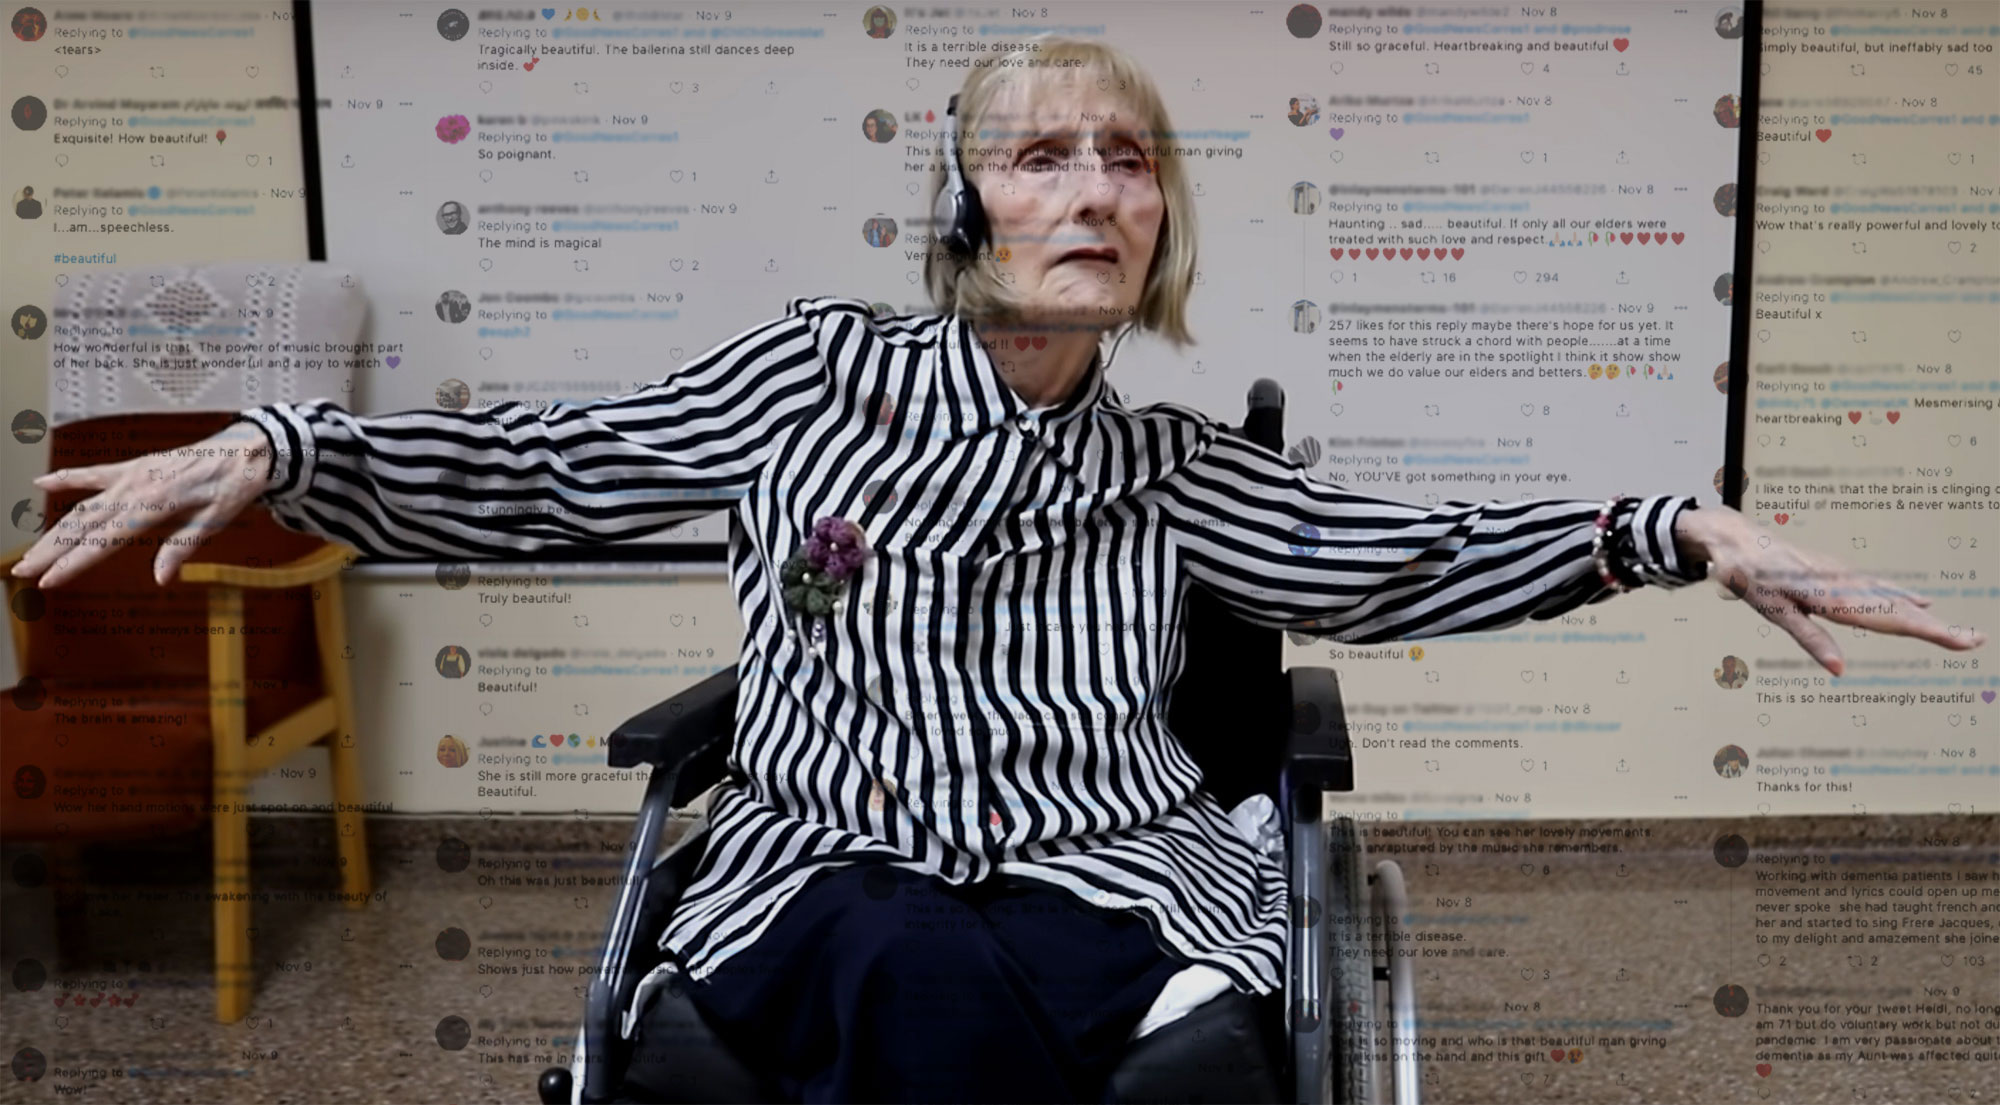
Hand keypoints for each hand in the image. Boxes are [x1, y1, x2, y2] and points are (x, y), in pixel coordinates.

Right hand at [10, 421, 277, 589]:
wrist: (247, 450)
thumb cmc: (234, 487)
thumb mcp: (215, 521)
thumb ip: (182, 548)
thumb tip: (162, 579)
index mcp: (155, 504)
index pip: (104, 540)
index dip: (74, 562)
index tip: (49, 582)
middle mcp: (136, 487)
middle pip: (83, 524)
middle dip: (51, 550)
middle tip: (22, 572)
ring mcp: (132, 474)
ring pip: (83, 506)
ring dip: (53, 529)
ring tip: (29, 552)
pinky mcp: (136, 466)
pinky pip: (96, 473)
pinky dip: (69, 477)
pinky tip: (42, 482)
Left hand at [1674, 505, 1987, 674]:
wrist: (1734, 537)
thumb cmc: (1749, 576)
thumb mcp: (1773, 611)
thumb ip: (1809, 638)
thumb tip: (1840, 670)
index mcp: (1832, 595)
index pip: (1889, 619)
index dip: (1927, 631)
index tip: (1961, 640)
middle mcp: (1844, 582)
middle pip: (1898, 610)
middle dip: (1937, 628)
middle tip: (1975, 640)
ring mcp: (1842, 574)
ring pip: (1893, 597)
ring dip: (1926, 615)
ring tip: (1958, 632)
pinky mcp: (1836, 570)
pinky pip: (1878, 586)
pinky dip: (1903, 596)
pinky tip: (1921, 602)